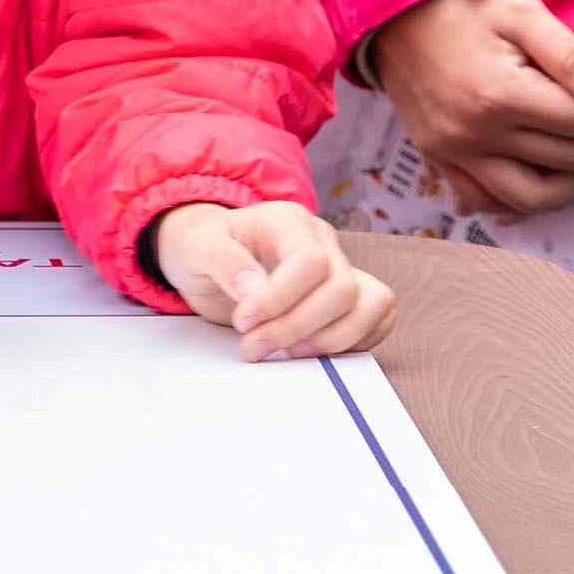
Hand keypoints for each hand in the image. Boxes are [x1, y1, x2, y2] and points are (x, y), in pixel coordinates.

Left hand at [152, 202, 398, 361]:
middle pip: (341, 288)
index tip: (242, 322)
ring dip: (327, 340)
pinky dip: (355, 340)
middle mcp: (324, 241)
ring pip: (368, 304)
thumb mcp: (195, 247)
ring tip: (282, 353)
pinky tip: (311, 350)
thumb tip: (254, 289)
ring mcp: (341, 267)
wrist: (209, 255)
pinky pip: (378, 316)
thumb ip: (223, 262)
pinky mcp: (350, 296)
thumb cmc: (202, 247)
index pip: (310, 262)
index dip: (280, 300)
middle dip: (296, 327)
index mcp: (288, 221)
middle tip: (253, 347)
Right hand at [367, 0, 573, 213]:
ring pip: (533, 198)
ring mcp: (453, 154)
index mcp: (500, 95)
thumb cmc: (460, 3)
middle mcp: (475, 135)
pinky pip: (488, 201)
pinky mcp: (439, 160)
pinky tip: (542, 173)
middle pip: (567, 161)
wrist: (391, 13)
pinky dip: (520, 199)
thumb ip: (571, 55)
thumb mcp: (520, 10)